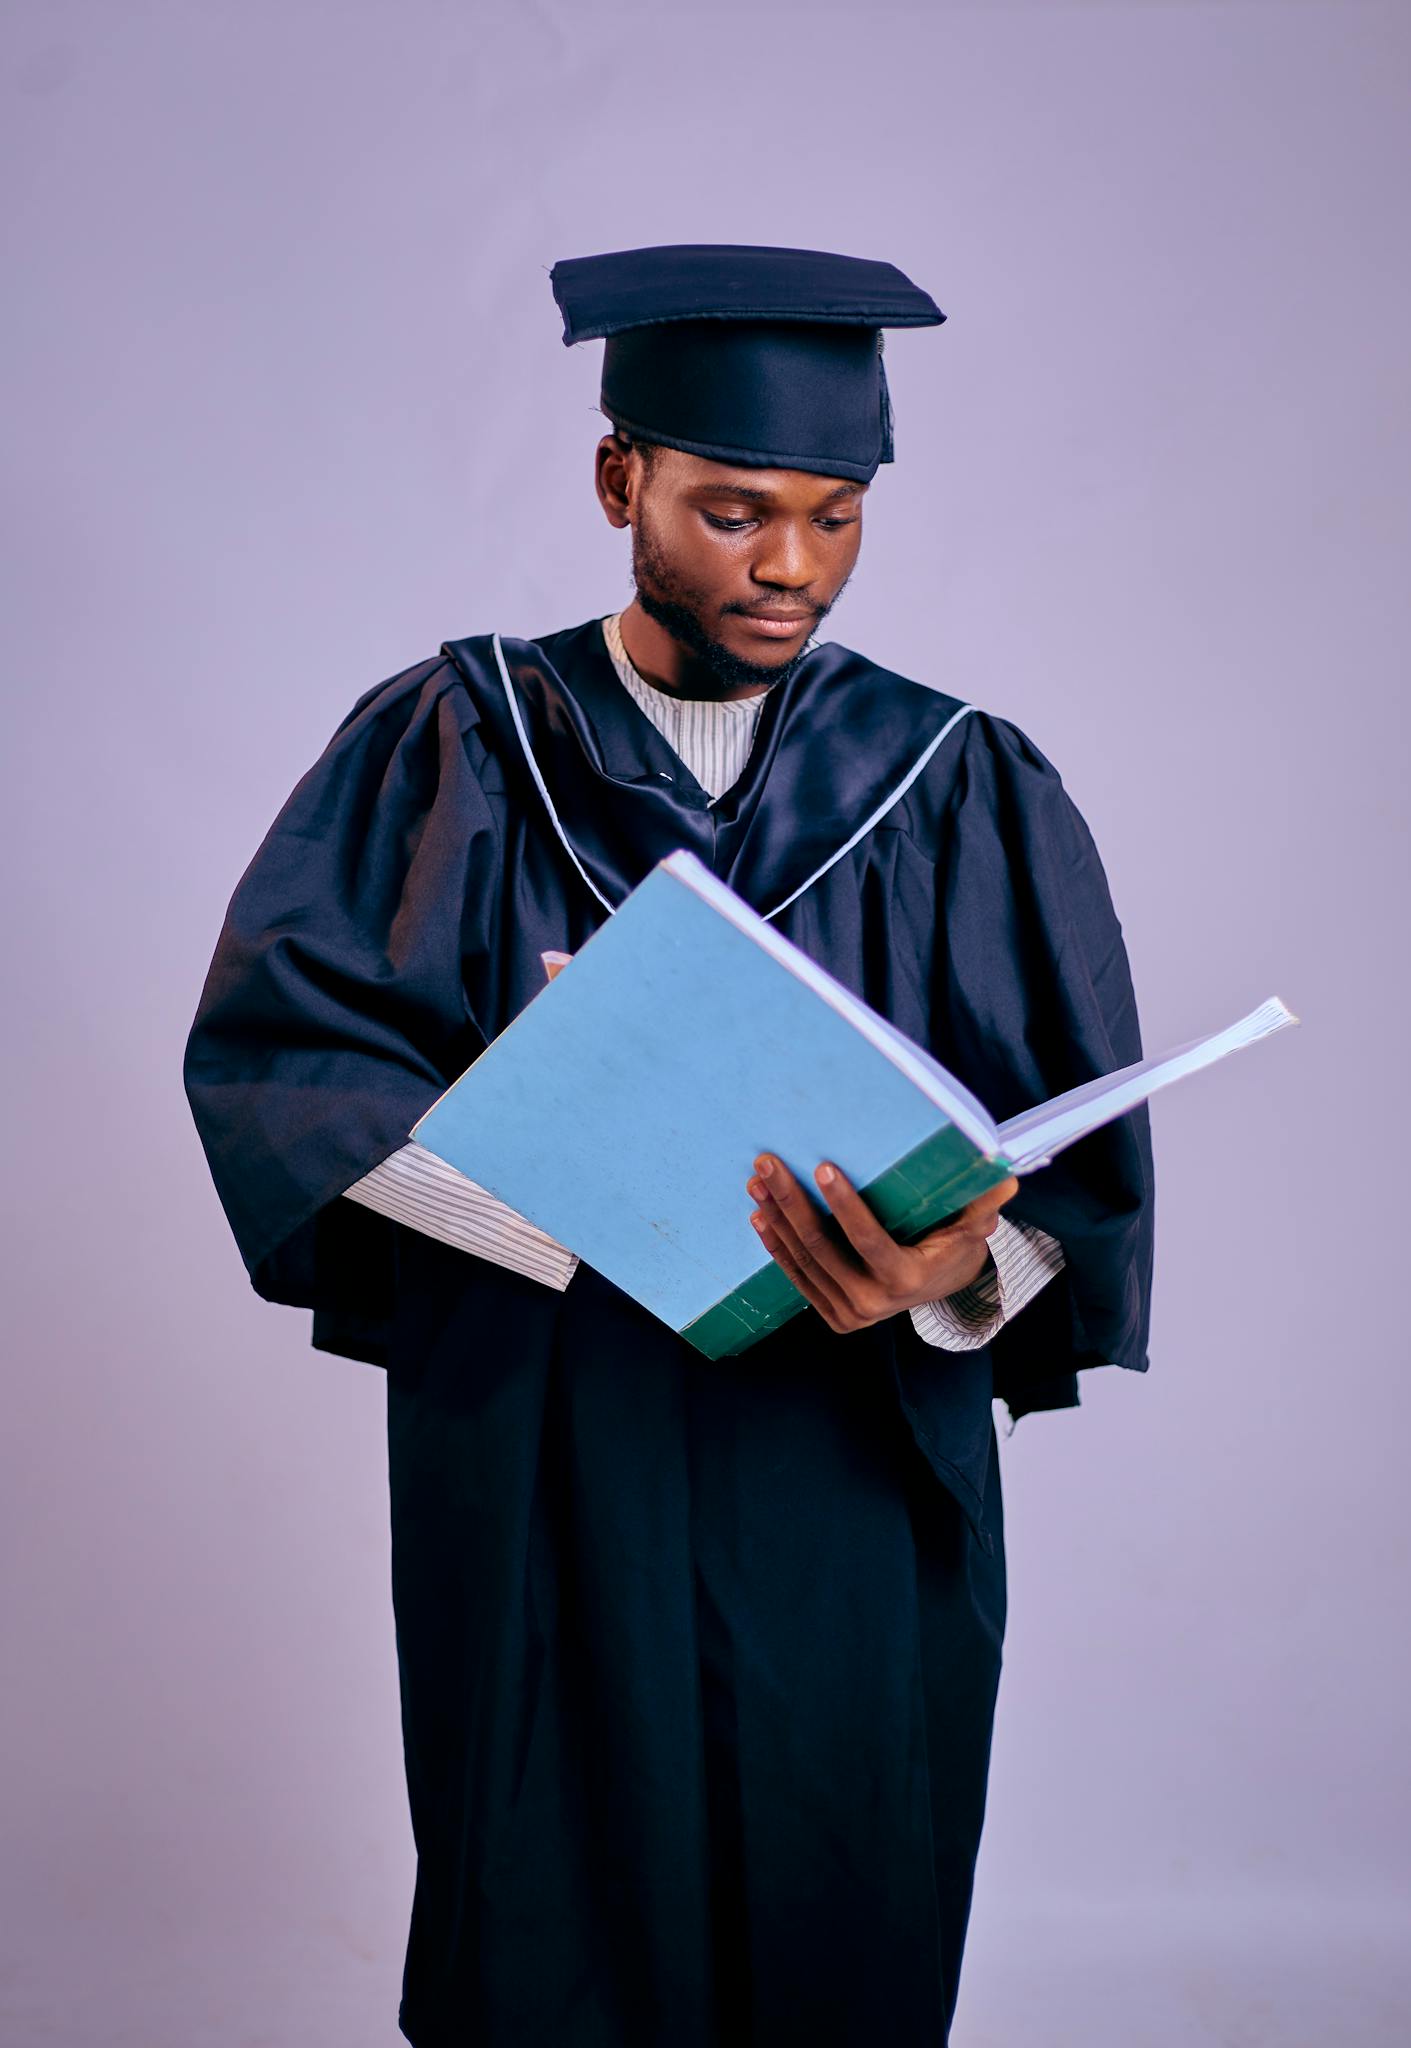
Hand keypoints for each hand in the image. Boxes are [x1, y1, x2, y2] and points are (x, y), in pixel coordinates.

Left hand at [745, 1153, 1021, 1335]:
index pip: (868, 1239)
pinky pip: (798, 1276)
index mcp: (906, 1279)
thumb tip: (1006, 1178)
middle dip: (791, 1203)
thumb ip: (983, 1203)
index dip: (844, 1205)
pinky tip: (761, 1214)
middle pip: (824, 1248)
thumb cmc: (952, 1244)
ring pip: (805, 1260)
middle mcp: (874, 1302)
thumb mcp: (971, 1226)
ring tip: (758, 1181)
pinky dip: (777, 1245)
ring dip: (776, 1219)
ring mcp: (849, 1313)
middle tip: (768, 1164)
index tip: (822, 1168)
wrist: (937, 1287)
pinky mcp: (832, 1314)